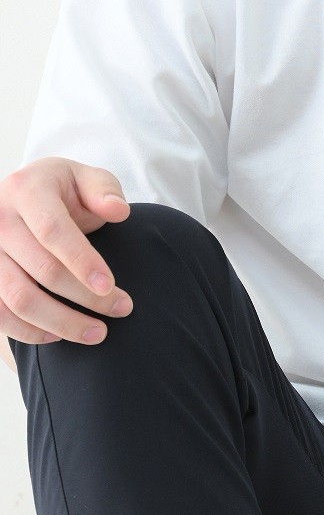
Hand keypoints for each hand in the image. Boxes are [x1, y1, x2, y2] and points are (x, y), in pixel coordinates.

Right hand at [0, 157, 133, 353]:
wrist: (23, 198)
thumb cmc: (62, 192)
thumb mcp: (85, 178)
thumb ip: (104, 191)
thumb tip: (119, 211)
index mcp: (27, 190)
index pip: (53, 230)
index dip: (82, 261)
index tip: (110, 286)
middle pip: (42, 269)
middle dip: (85, 296)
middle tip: (122, 309)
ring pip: (19, 299)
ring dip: (61, 322)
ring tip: (97, 332)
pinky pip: (0, 315)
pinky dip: (29, 331)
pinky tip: (59, 336)